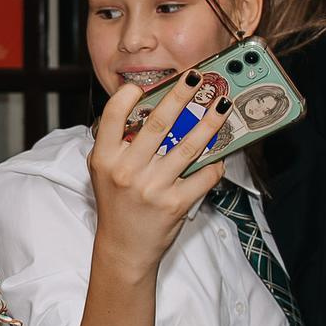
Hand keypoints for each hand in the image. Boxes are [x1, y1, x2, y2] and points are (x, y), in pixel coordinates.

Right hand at [87, 76, 228, 277]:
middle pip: (158, 123)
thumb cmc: (117, 204)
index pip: (112, 116)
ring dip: (209, 122)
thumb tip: (147, 108)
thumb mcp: (104, 171)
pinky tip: (222, 151)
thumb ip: (117, 143)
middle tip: (196, 76)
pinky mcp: (175, 203)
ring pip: (188, 145)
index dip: (127, 95)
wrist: (124, 248)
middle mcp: (127, 171)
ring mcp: (152, 188)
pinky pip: (203, 176)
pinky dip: (215, 162)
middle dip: (181, 95)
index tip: (143, 84)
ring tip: (221, 105)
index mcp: (105, 159)